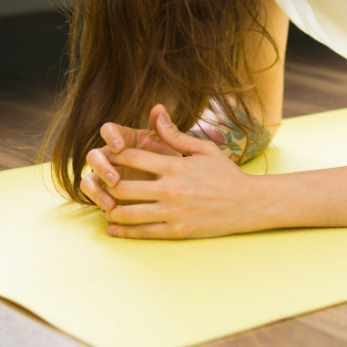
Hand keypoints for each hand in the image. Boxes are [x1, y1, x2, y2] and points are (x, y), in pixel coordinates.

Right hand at [81, 104, 180, 215]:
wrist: (171, 185)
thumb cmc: (168, 160)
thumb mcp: (169, 146)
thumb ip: (165, 129)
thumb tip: (159, 107)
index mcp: (123, 138)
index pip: (107, 130)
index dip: (110, 136)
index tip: (119, 146)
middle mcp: (109, 155)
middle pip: (93, 156)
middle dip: (102, 167)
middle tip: (114, 179)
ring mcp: (103, 176)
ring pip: (88, 180)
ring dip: (95, 190)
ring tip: (110, 202)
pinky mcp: (104, 193)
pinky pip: (94, 198)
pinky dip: (100, 204)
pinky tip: (111, 211)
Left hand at [99, 106, 255, 239]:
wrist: (247, 203)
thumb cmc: (225, 174)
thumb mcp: (204, 149)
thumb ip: (176, 135)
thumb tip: (157, 113)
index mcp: (174, 165)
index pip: (132, 157)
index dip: (114, 155)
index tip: (106, 156)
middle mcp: (169, 189)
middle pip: (122, 186)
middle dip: (106, 183)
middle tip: (99, 182)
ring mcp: (171, 212)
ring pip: (127, 212)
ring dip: (110, 208)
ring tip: (104, 205)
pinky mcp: (175, 230)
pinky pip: (141, 232)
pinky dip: (122, 231)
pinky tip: (113, 227)